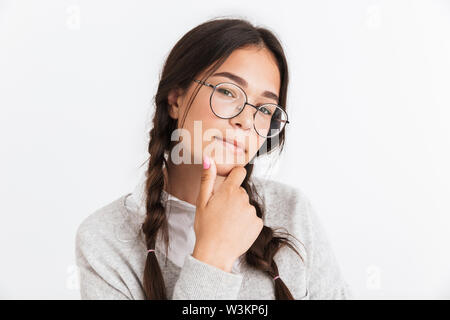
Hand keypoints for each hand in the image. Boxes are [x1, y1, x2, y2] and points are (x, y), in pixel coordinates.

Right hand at [192, 155, 263, 271]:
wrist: (215, 253)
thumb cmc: (206, 228)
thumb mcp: (201, 202)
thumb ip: (207, 179)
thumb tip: (209, 159)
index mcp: (229, 191)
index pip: (240, 172)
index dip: (234, 176)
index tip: (229, 183)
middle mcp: (244, 199)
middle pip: (241, 191)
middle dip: (232, 198)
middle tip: (221, 212)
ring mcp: (252, 211)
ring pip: (246, 205)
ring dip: (239, 211)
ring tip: (227, 224)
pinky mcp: (258, 223)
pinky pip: (252, 218)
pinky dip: (246, 222)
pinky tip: (235, 230)